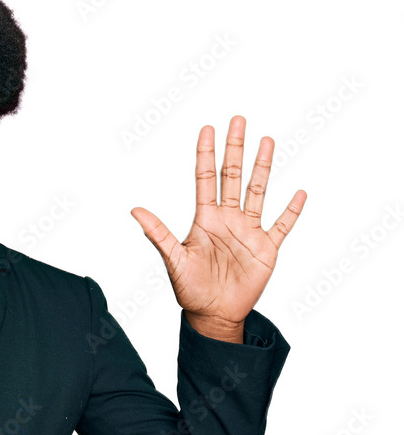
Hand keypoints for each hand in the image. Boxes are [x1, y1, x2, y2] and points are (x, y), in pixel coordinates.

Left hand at [130, 116, 306, 341]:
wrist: (212, 314)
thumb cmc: (190, 289)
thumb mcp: (173, 259)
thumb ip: (158, 233)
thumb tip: (134, 210)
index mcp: (205, 219)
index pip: (206, 179)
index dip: (206, 154)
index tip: (208, 129)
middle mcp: (227, 219)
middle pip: (232, 176)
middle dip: (236, 149)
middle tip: (238, 120)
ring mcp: (248, 232)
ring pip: (258, 192)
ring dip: (263, 167)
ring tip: (267, 141)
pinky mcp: (266, 248)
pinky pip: (282, 225)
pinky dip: (291, 211)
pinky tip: (300, 193)